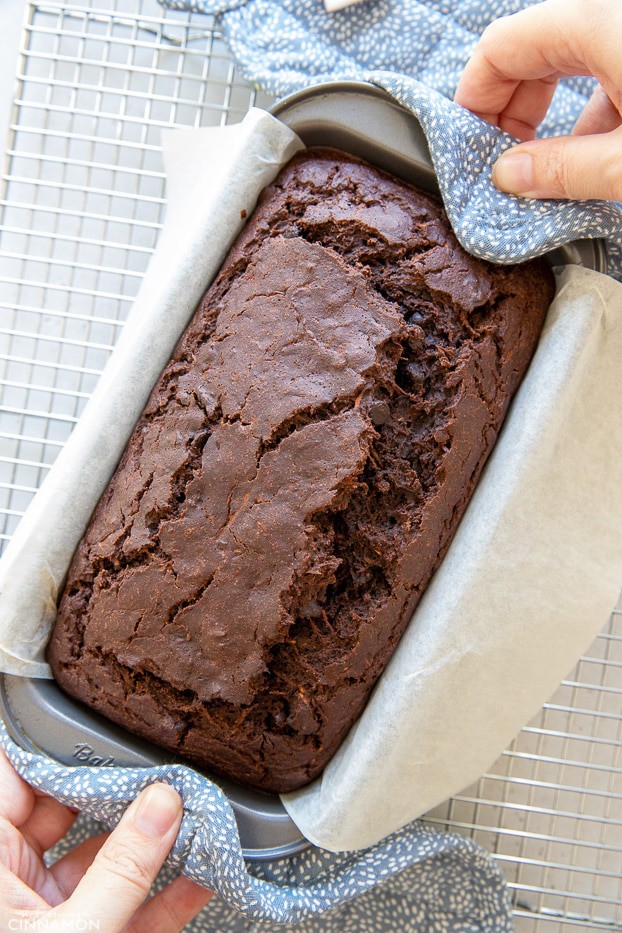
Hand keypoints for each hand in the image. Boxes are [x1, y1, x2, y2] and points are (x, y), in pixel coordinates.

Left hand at [0, 749, 211, 930]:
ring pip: (103, 860)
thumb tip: (163, 806)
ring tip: (195, 822)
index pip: (17, 777)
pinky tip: (199, 879)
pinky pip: (126, 908)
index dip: (59, 751)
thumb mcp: (77, 932)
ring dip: (153, 846)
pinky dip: (164, 896)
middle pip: (69, 812)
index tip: (107, 732)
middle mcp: (13, 882)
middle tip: (167, 776)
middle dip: (124, 794)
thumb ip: (120, 871)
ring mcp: (47, 912)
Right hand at [454, 0, 621, 199]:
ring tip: (553, 173)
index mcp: (593, 21)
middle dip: (511, 113)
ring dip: (555, 119)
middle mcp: (611, 12)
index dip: (473, 100)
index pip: (499, 48)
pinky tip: (598, 157)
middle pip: (533, 53)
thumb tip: (510, 176)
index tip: (470, 149)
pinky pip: (613, 68)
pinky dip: (598, 111)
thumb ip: (564, 169)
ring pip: (574, 63)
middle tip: (506, 168)